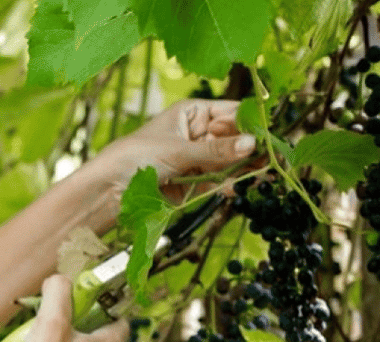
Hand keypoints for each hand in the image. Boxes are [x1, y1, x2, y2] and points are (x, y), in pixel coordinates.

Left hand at [103, 99, 256, 202]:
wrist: (107, 190)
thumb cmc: (135, 157)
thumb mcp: (178, 151)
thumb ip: (216, 151)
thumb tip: (252, 143)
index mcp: (191, 113)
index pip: (231, 113)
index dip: (252, 123)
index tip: (271, 135)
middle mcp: (196, 133)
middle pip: (234, 138)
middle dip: (251, 148)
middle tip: (271, 158)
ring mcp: (195, 158)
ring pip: (228, 161)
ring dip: (243, 168)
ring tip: (261, 174)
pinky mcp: (192, 182)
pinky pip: (217, 180)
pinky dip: (228, 184)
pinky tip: (236, 188)